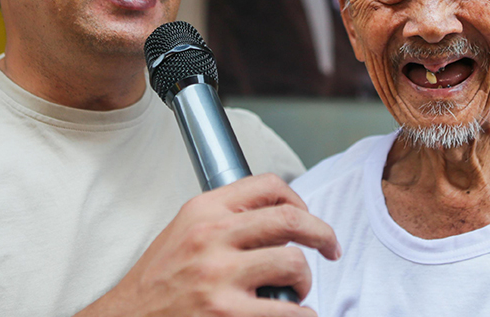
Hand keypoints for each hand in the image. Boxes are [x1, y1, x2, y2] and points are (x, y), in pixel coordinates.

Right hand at [76, 173, 340, 315]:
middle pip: (291, 220)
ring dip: (305, 281)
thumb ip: (225, 218)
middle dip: (323, 233)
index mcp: (204, 210)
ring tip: (297, 291)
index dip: (299, 200)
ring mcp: (219, 277)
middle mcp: (211, 236)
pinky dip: (302, 314)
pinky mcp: (227, 315)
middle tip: (331, 247)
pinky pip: (289, 311)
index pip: (268, 186)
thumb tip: (277, 218)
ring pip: (294, 264)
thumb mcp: (184, 232)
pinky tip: (295, 314)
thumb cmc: (158, 283)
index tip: (308, 218)